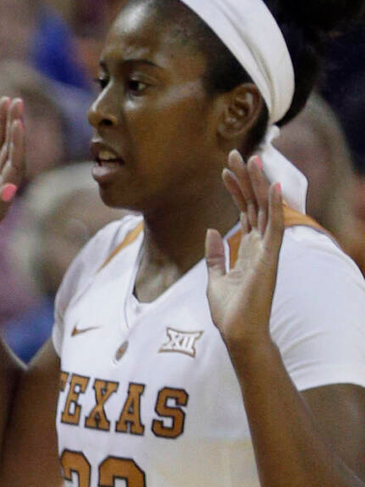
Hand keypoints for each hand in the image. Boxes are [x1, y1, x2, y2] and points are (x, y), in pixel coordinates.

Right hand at [0, 96, 24, 269]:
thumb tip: (11, 188)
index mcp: (3, 194)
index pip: (15, 162)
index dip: (18, 144)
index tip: (18, 124)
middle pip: (11, 148)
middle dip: (14, 125)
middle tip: (17, 102)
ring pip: (0, 143)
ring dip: (5, 122)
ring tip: (9, 100)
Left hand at [207, 150, 284, 357]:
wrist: (237, 332)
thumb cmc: (229, 311)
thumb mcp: (215, 278)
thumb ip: (216, 255)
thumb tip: (212, 230)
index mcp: (248, 248)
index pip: (244, 211)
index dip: (235, 190)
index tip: (225, 170)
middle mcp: (260, 245)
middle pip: (254, 204)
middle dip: (245, 179)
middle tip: (236, 154)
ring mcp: (267, 250)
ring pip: (265, 209)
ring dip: (259, 184)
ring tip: (254, 159)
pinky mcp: (270, 258)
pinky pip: (274, 227)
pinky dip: (274, 207)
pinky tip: (273, 187)